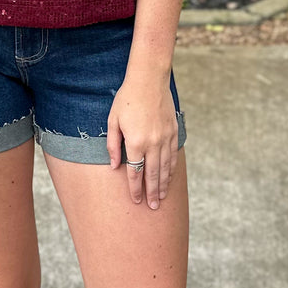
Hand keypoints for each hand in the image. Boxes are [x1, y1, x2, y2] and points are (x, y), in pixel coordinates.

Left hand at [106, 72, 178, 209]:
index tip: (135, 200)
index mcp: (136, 142)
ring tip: (162, 198)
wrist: (149, 80)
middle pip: (152, 174)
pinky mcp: (173, 132)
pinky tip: (169, 177)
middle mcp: (153, 143)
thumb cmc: (127, 99)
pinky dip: (171, 169)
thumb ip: (113, 145)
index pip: (135, 172)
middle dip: (152, 193)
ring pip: (165, 167)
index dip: (135, 188)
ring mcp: (165, 138)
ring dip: (163, 184)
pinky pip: (173, 156)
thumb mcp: (113, 121)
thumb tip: (115, 166)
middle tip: (153, 207)